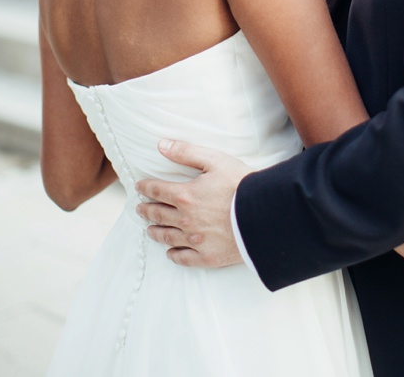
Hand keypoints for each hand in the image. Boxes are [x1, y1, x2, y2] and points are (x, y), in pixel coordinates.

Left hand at [135, 140, 251, 267]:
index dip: (146, 188)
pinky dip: (173, 254)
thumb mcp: (215, 160)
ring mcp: (194, 241)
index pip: (157, 191)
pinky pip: (183, 258)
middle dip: (147, 210)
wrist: (264, 215)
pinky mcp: (207, 257)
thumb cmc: (241, 184)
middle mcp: (185, 220)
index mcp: (185, 195)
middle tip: (139, 208)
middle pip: (158, 215)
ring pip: (167, 237)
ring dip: (155, 231)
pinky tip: (170, 252)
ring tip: (149, 229)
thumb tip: (161, 145)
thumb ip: (186, 152)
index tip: (139, 187)